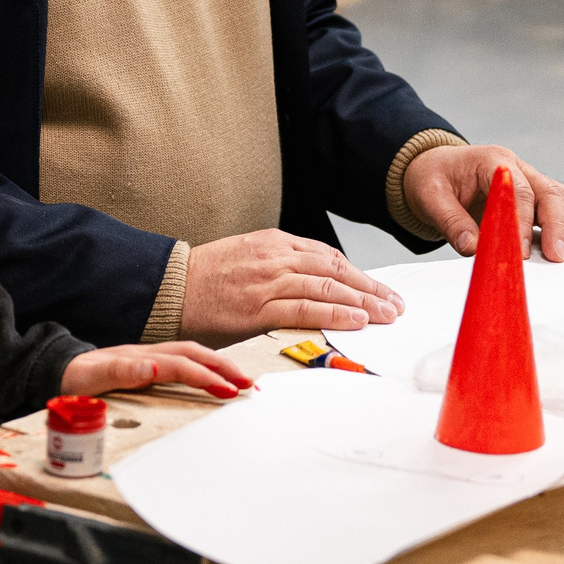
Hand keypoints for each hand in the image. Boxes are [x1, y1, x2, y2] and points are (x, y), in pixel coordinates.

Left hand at [61, 342, 254, 399]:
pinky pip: (182, 362)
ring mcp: (148, 359)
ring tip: (240, 380)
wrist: (57, 370)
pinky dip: (203, 367)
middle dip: (223, 366)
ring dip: (217, 366)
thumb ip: (119, 370)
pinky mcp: (147, 366)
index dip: (205, 376)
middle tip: (248, 383)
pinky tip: (214, 377)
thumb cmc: (72, 377)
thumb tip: (151, 367)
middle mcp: (146, 355)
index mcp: (138, 358)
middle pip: (193, 354)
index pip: (179, 365)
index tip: (226, 390)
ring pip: (190, 356)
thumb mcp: (89, 377)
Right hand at [179, 229, 401, 344]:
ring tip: (386, 315)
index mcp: (275, 242)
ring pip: (328, 289)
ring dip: (363, 303)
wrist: (169, 287)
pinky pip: (307, 310)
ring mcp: (269, 281)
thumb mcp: (247, 258)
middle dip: (370, 288)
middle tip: (394, 304)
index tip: (378, 289)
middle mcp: (276, 257)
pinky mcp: (259, 308)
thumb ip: (279, 268)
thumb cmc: (206, 278)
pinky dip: (336, 315)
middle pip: (336, 271)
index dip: (359, 275)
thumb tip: (311, 288)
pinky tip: (357, 321)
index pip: (328, 257)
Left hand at [404, 143, 563, 261]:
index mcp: (492, 161)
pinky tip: (562, 247)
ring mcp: (525, 179)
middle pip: (548, 191)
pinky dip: (562, 225)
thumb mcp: (431, 198)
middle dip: (556, 224)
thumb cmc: (433, 178)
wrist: (433, 169)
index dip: (522, 221)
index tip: (520, 251)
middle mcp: (515, 167)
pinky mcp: (528, 195)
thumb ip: (451, 222)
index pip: (517, 190)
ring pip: (558, 196)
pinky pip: (554, 205)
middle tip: (556, 256)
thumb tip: (474, 248)